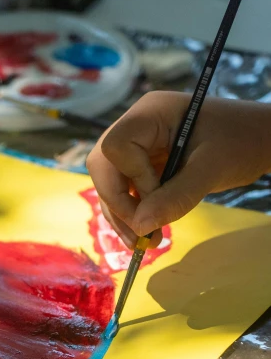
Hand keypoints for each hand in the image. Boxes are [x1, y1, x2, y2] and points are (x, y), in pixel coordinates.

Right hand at [87, 92, 270, 248]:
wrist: (257, 140)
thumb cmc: (241, 142)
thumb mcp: (211, 169)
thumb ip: (176, 197)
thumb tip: (140, 226)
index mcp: (150, 114)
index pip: (115, 147)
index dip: (130, 177)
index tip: (157, 195)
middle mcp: (136, 127)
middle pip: (103, 167)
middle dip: (118, 204)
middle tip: (141, 234)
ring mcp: (137, 147)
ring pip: (110, 184)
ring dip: (122, 217)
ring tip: (143, 244)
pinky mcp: (143, 166)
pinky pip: (125, 192)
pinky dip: (132, 215)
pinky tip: (146, 234)